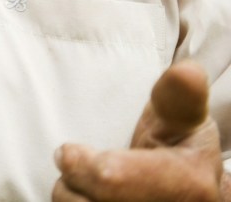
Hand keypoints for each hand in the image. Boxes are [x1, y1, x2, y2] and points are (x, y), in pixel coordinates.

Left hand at [53, 60, 226, 200]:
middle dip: (74, 181)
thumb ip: (177, 98)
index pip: (110, 179)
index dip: (80, 165)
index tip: (68, 152)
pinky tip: (89, 198)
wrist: (192, 195)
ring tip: (86, 185)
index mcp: (188, 185)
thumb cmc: (181, 150)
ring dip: (73, 198)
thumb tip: (186, 71)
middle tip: (77, 166)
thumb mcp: (184, 121)